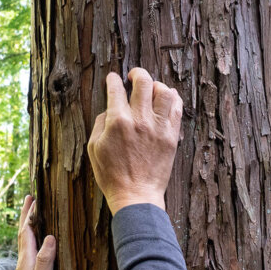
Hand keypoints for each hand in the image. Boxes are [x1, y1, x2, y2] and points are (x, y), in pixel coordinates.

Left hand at [4, 195, 55, 269]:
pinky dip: (33, 242)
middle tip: (30, 200)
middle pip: (23, 234)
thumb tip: (50, 236)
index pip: (25, 231)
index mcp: (26, 262)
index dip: (29, 214)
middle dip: (26, 216)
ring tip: (33, 217)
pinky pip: (31, 254)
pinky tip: (39, 246)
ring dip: (29, 227)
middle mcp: (23, 264)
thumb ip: (45, 260)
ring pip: (26, 243)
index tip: (33, 197)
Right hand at [87, 68, 183, 214]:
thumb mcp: (94, 148)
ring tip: (151, 89)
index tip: (113, 78)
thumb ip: (100, 123)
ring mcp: (158, 127)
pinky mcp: (171, 136)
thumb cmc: (112, 175)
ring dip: (156, 85)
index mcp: (117, 121)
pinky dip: (173, 98)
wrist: (136, 196)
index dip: (113, 79)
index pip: (116, 88)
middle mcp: (140, 120)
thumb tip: (109, 109)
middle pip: (143, 82)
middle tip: (133, 75)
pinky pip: (177, 109)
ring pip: (163, 91)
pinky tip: (167, 97)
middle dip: (136, 73)